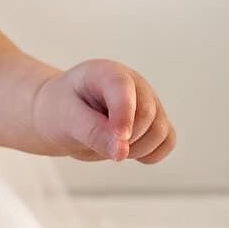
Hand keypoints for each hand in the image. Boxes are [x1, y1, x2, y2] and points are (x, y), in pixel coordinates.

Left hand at [31, 59, 176, 164]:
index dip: (124, 115)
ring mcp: (148, 101)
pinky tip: (127, 151)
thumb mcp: (66, 119)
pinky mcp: (154, 121)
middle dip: (125, 138)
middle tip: (95, 140)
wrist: (61, 115)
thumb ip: (92, 132)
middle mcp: (134, 83)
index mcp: (106, 73)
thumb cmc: (60, 111)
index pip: (123, 88)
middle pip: (147, 116)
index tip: (119, 140)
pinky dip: (150, 154)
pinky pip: (167, 142)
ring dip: (136, 149)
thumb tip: (121, 152)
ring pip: (161, 132)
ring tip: (107, 143)